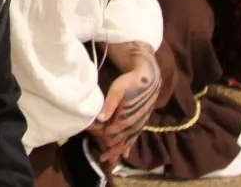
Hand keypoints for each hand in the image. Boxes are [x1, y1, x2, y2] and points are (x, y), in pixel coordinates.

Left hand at [88, 43, 160, 166]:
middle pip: (119, 141)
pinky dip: (129, 147)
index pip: (111, 133)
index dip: (101, 138)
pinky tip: (125, 155)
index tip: (92, 141)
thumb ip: (110, 104)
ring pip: (127, 142)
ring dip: (119, 151)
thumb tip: (100, 118)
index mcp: (125, 118)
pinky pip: (134, 138)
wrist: (148, 78)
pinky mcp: (140, 122)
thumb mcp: (118, 89)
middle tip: (101, 159)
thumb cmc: (130, 82)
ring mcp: (137, 124)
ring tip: (111, 161)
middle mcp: (132, 124)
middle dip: (110, 150)